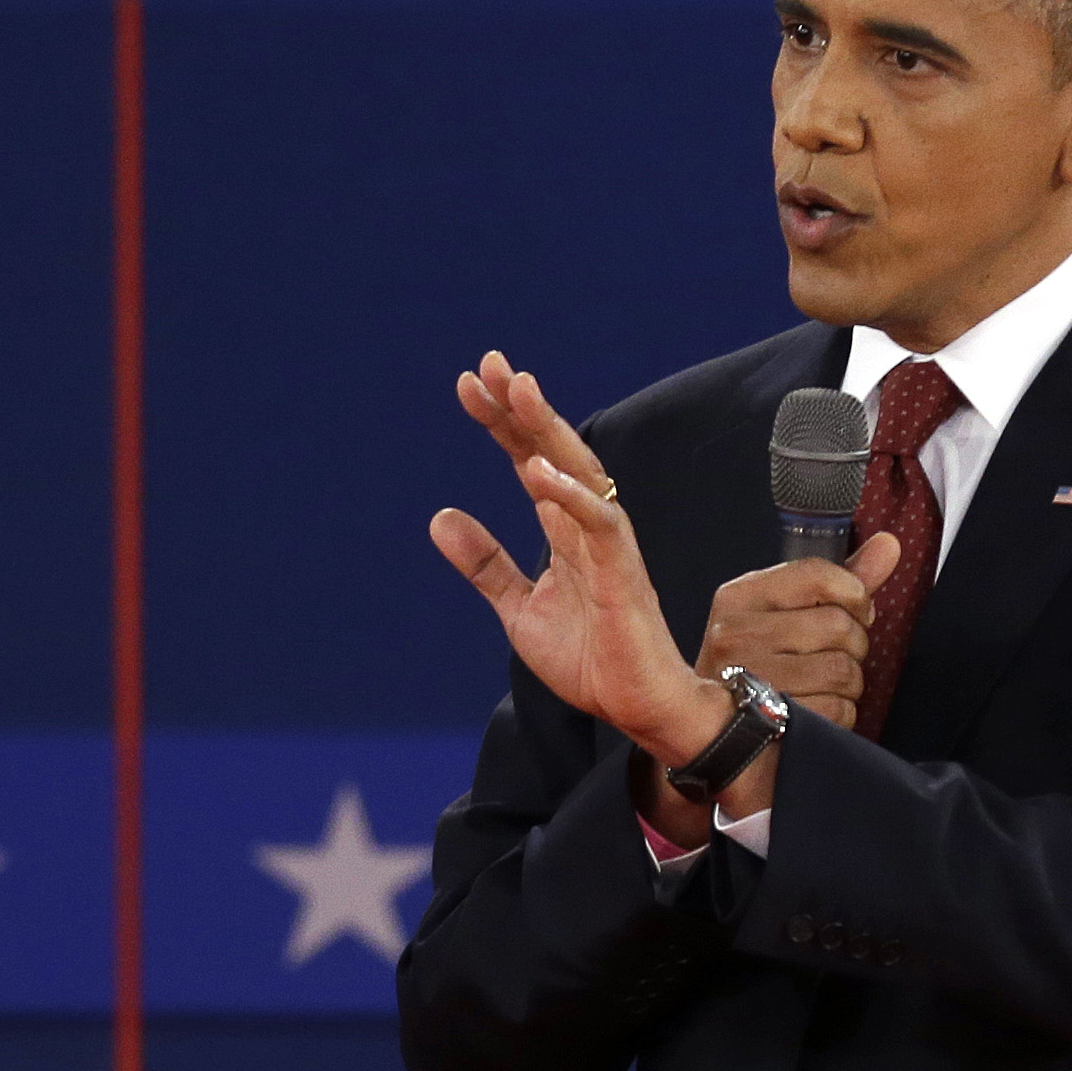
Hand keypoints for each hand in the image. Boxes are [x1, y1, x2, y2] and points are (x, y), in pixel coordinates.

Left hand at [430, 354, 729, 770]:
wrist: (632, 706)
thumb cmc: (589, 656)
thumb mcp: (517, 608)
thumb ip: (486, 564)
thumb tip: (439, 517)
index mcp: (563, 527)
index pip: (527, 458)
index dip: (500, 422)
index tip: (468, 384)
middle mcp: (588, 523)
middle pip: (552, 449)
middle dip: (522, 406)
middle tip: (489, 364)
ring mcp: (608, 543)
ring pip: (579, 470)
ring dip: (547, 430)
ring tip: (517, 389)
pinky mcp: (622, 571)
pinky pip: (597, 522)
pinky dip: (568, 495)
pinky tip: (535, 470)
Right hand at [694, 534, 903, 731]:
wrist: (718, 728)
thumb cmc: (760, 660)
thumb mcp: (786, 612)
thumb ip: (840, 580)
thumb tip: (890, 544)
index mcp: (738, 598)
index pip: (817, 575)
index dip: (853, 594)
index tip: (854, 610)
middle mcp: (735, 635)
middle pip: (837, 625)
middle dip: (853, 644)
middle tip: (832, 654)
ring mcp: (749, 680)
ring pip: (842, 670)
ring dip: (848, 682)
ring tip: (824, 684)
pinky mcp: (769, 722)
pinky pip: (838, 711)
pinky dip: (840, 713)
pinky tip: (818, 709)